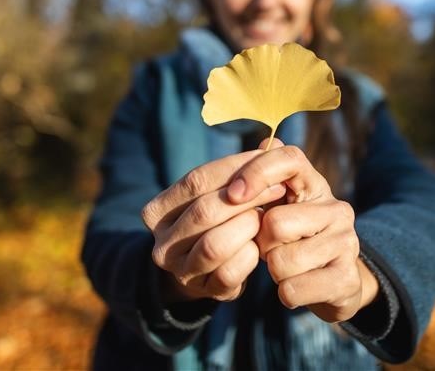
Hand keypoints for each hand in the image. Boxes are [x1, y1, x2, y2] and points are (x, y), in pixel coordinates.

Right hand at [141, 150, 286, 302]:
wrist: (210, 269)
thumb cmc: (221, 218)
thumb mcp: (223, 191)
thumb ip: (243, 168)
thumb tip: (273, 142)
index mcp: (157, 211)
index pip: (196, 179)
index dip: (234, 168)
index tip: (265, 160)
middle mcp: (161, 243)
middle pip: (205, 211)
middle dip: (246, 197)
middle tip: (278, 188)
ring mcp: (180, 271)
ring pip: (215, 245)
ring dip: (247, 227)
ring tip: (266, 216)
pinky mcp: (205, 291)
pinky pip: (230, 273)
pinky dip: (250, 257)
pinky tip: (260, 245)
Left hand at [228, 138, 379, 321]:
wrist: (335, 284)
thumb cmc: (295, 240)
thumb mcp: (279, 207)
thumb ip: (267, 180)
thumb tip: (265, 141)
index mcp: (315, 185)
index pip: (289, 158)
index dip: (257, 172)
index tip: (233, 194)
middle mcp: (337, 208)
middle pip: (276, 222)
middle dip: (262, 242)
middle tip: (272, 247)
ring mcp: (346, 243)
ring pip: (282, 261)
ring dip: (274, 271)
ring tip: (286, 268)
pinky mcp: (347, 278)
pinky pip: (293, 289)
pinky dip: (286, 293)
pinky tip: (296, 288)